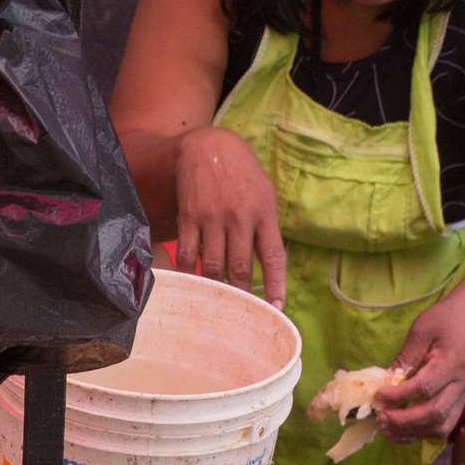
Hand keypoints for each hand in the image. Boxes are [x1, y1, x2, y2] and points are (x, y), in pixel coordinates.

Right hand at [171, 127, 286, 306]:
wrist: (207, 147)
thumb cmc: (241, 174)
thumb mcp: (264, 194)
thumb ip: (267, 228)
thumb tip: (270, 267)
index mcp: (263, 212)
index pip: (273, 256)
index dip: (276, 284)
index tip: (276, 307)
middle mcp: (239, 217)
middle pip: (240, 268)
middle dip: (242, 296)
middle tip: (243, 316)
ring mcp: (212, 218)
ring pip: (212, 266)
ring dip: (215, 289)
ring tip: (218, 305)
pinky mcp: (189, 218)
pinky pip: (187, 254)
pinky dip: (188, 274)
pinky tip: (192, 285)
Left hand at [372, 292, 464, 441]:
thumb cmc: (446, 319)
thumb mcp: (421, 330)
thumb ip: (405, 358)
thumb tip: (385, 383)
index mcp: (453, 363)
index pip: (425, 388)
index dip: (399, 396)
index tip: (379, 396)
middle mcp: (463, 383)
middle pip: (435, 413)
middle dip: (405, 421)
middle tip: (381, 419)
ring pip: (442, 425)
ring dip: (413, 433)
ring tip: (387, 432)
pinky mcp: (462, 400)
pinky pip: (444, 424)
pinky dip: (422, 432)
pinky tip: (402, 433)